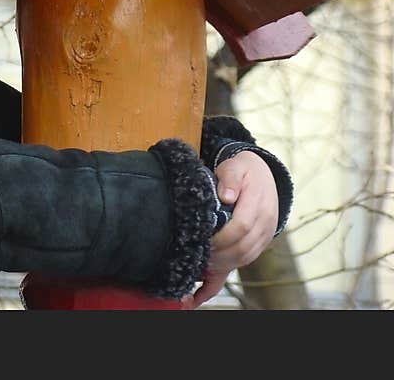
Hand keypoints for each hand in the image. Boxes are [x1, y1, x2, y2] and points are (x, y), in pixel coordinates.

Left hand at [189, 150, 278, 307]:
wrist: (263, 174)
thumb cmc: (243, 170)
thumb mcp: (236, 166)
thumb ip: (230, 178)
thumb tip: (226, 195)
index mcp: (259, 204)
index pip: (242, 227)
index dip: (222, 237)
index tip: (203, 240)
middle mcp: (265, 224)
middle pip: (242, 248)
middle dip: (218, 256)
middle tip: (196, 256)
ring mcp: (263, 237)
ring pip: (243, 259)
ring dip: (220, 266)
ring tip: (197, 267)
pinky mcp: (256, 244)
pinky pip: (240, 264)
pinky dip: (221, 278)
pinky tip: (198, 294)